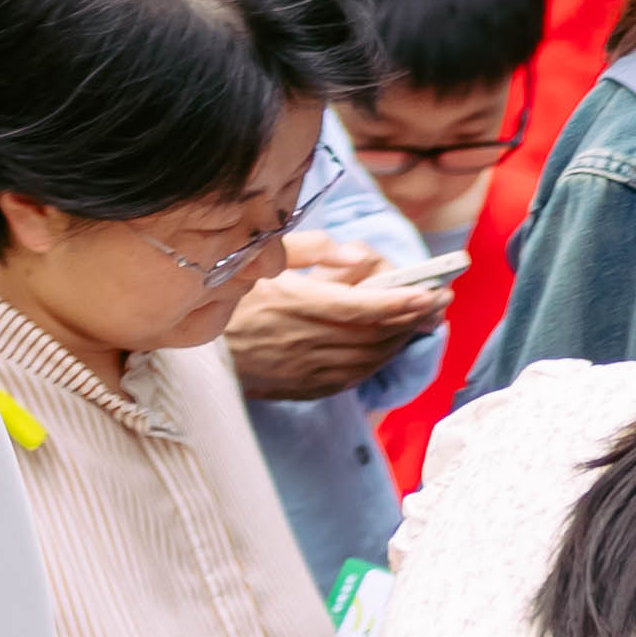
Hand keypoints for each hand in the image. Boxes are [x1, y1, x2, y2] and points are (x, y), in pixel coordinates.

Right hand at [220, 241, 436, 401]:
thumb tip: (359, 254)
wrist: (195, 345)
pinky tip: (389, 346)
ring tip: (422, 320)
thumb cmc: (231, 292)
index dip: (402, 301)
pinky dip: (377, 362)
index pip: (362, 307)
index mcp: (292, 304)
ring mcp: (300, 369)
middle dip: (414, 317)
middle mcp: (300, 340)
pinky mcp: (298, 388)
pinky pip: (351, 379)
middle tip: (440, 301)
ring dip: (401, 340)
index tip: (434, 290)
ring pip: (368, 359)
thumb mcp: (264, 256)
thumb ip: (313, 248)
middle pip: (374, 334)